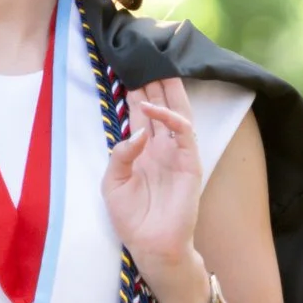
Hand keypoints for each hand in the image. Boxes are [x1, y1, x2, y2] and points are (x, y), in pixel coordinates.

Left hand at [102, 77, 202, 271]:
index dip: (134, 91)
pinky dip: (171, 118)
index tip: (125, 68)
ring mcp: (177, 153)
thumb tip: (137, 131)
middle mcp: (160, 147)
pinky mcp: (190, 163)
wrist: (151, 245)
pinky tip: (155, 108)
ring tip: (157, 68)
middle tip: (144, 56)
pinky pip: (184, 133)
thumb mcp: (113, 183)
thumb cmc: (131, 217)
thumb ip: (120, 154)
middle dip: (153, 82)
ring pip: (176, 112)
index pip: (140, 113)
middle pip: (159, 105)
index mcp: (142, 150)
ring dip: (167, 91)